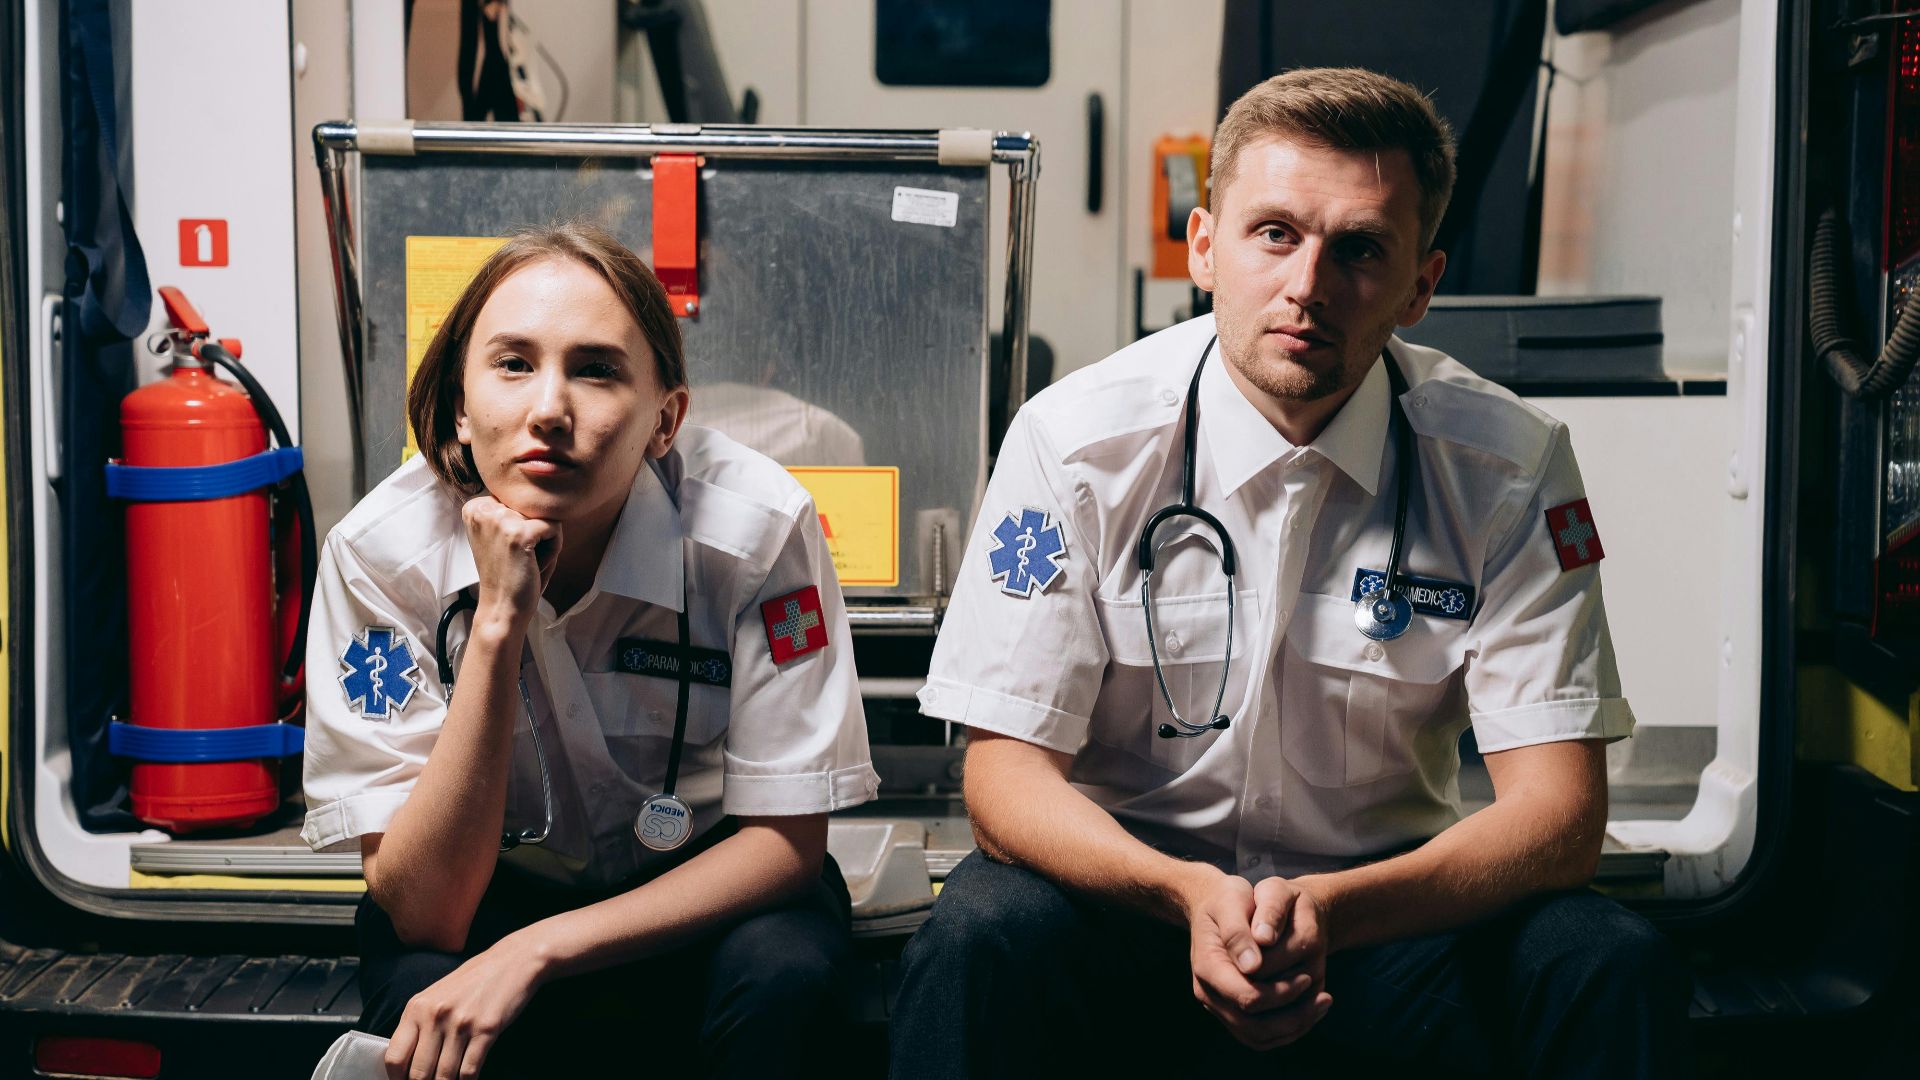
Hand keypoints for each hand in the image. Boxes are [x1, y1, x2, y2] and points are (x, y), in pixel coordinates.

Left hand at [384, 935, 545, 1079]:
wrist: (512, 961)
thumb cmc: (473, 980)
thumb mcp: (436, 996)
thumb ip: (419, 1025)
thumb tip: (407, 1063)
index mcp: (417, 1008)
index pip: (394, 1057)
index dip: (397, 1079)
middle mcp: (435, 1015)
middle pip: (418, 1072)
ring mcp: (461, 1023)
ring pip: (444, 1076)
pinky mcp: (486, 1029)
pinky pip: (469, 1070)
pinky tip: (468, 1079)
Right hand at [462, 496, 560, 634]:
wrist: (502, 608)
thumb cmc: (508, 573)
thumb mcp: (503, 533)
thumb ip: (513, 509)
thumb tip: (542, 482)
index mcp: (475, 506)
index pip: (522, 498)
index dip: (525, 524)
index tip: (509, 548)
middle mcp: (483, 508)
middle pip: (534, 506)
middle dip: (537, 533)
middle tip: (519, 558)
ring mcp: (499, 520)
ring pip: (547, 516)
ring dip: (545, 542)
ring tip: (526, 561)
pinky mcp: (518, 534)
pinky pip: (555, 528)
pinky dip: (553, 550)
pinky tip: (533, 565)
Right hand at [1187, 873, 1332, 1050]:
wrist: (1215, 905)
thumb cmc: (1227, 898)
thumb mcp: (1232, 899)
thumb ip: (1239, 932)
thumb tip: (1253, 966)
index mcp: (1208, 966)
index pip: (1247, 997)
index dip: (1281, 993)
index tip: (1306, 974)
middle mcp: (1209, 992)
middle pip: (1253, 1026)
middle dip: (1292, 1015)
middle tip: (1322, 996)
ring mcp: (1219, 1005)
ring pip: (1258, 1037)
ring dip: (1294, 1027)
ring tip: (1321, 1004)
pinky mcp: (1231, 1011)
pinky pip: (1260, 1036)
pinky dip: (1286, 1029)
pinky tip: (1309, 1010)